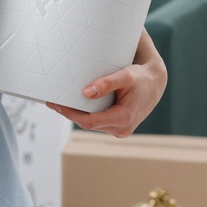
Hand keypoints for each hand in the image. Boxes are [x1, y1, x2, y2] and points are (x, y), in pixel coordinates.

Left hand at [47, 28, 166, 137]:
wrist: (155, 83)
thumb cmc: (140, 78)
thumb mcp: (125, 76)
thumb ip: (106, 83)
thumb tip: (86, 92)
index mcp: (124, 118)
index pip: (89, 121)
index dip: (70, 114)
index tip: (55, 104)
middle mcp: (122, 128)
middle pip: (88, 124)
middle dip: (69, 114)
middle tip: (52, 101)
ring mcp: (121, 130)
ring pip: (92, 125)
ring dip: (76, 115)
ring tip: (59, 102)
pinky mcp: (118, 127)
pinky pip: (98, 123)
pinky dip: (86, 115)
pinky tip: (74, 106)